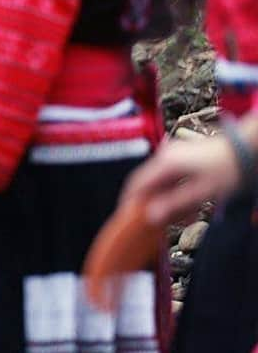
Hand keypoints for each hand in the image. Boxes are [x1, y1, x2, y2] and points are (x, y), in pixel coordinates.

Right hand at [120, 129, 246, 226]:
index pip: (137, 183)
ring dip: (169, 202)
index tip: (127, 216)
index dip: (130, 201)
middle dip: (153, 205)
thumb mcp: (202, 192)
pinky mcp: (183, 159)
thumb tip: (151, 215)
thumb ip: (174, 204)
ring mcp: (174, 156)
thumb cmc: (228, 168)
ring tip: (182, 219)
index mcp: (165, 163)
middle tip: (156, 223)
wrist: (247, 149)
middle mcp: (166, 157)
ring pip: (162, 184)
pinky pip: (173, 180)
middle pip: (149, 185)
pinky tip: (190, 209)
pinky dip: (177, 194)